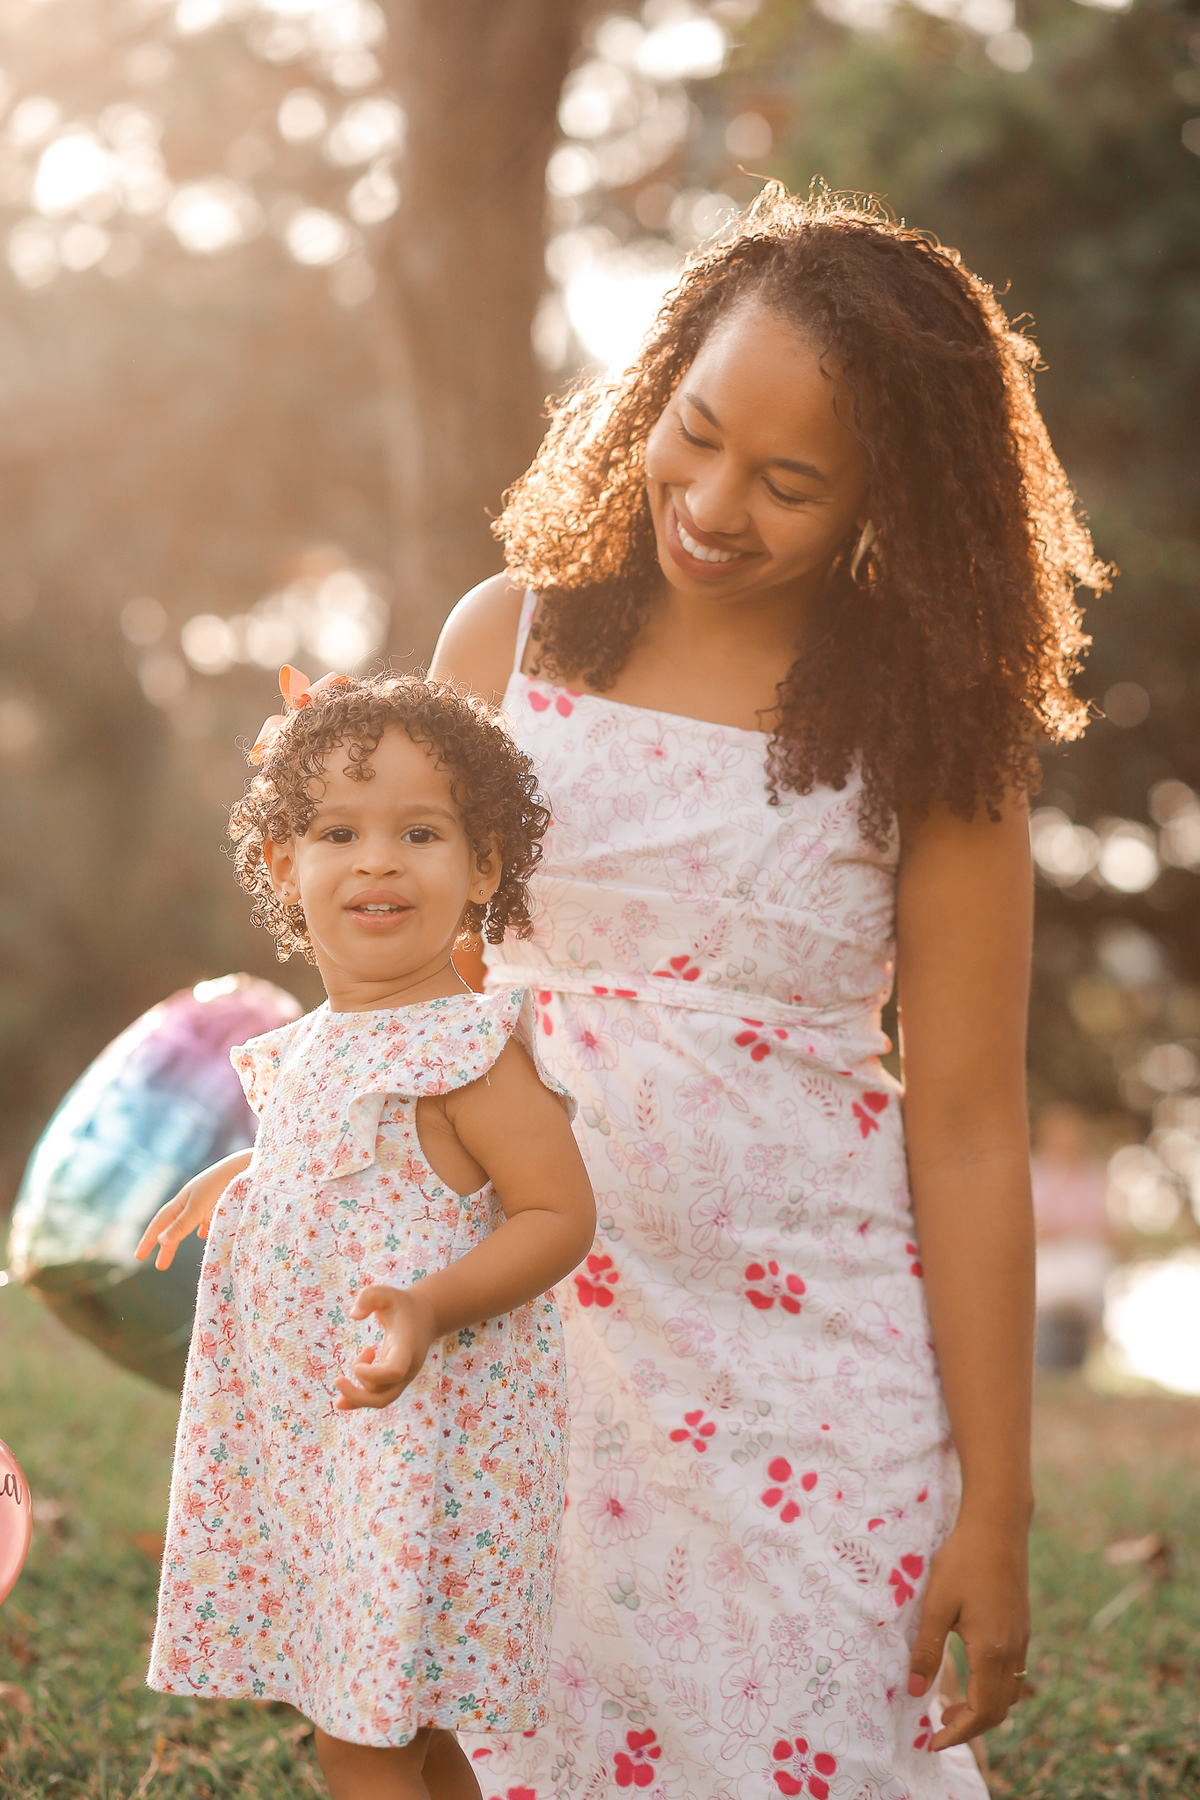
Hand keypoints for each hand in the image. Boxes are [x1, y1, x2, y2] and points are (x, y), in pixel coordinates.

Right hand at [133, 1152, 250, 1270]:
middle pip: (174, 1225)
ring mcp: (207, 1199)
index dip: (148, 1240)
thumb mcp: (199, 1207)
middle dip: (166, 1245)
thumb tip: (162, 1241)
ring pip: (188, 1222)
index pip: (160, 1223)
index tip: (137, 1257)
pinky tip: (205, 1234)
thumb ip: (182, 1225)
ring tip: (174, 1249)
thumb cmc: (222, 1186)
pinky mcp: (222, 1201)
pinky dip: (202, 1228)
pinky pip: (207, 1218)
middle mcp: (192, 1199)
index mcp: (183, 1200)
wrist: (247, 1167)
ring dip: (180, 1237)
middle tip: (160, 1267)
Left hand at [334, 1285, 437, 1410]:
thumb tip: (353, 1315)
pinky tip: (340, 1401)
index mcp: (406, 1346)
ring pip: (381, 1400)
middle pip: (385, 1394)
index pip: (395, 1371)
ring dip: (356, 1396)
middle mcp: (407, 1367)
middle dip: (358, 1394)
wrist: (425, 1316)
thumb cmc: (401, 1304)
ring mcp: (403, 1377)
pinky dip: (360, 1402)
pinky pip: (379, 1398)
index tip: (356, 1365)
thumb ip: (369, 1297)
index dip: (373, 1374)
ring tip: (339, 1379)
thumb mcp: (386, 1293)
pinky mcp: (396, 1380)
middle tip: (337, 1379)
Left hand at [907, 1517, 1029, 1750]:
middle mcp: (1012, 1651)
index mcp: (991, 1651)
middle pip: (999, 1711)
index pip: (980, 1712)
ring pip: (1009, 1694)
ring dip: (983, 1709)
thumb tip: (914, 1691)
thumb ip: (926, 1649)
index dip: (957, 1732)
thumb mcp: (936, 1604)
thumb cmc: (963, 1561)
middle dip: (969, 1727)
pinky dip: (993, 1688)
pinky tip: (970, 1673)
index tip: (933, 1740)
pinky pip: (1012, 1673)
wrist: (998, 1526)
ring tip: (950, 1705)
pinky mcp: (1021, 1626)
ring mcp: (1021, 1639)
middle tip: (937, 1726)